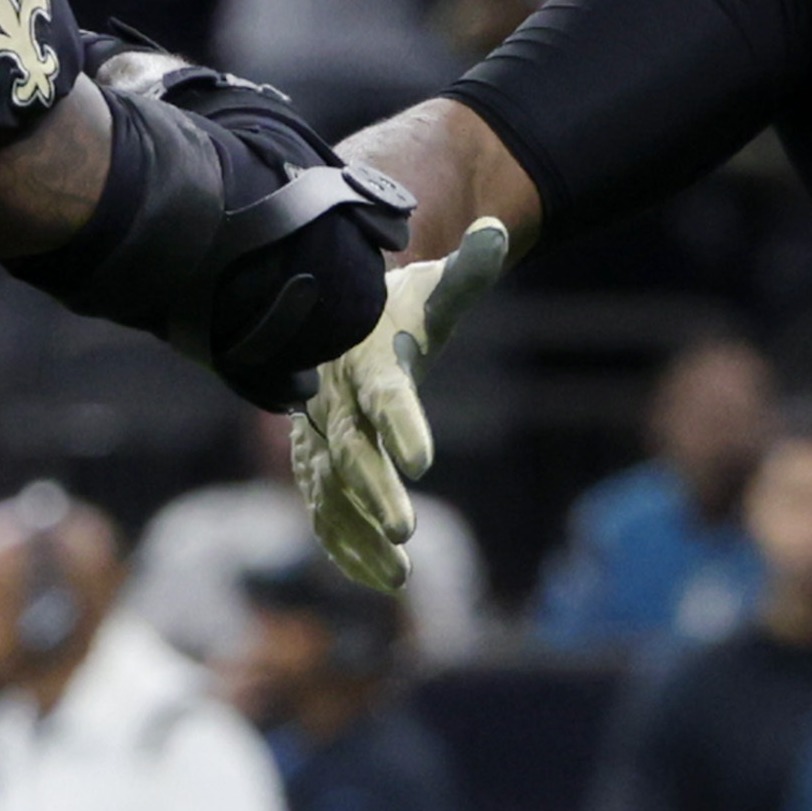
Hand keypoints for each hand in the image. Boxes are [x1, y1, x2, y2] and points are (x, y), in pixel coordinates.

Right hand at [296, 219, 510, 589]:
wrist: (332, 314)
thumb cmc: (394, 306)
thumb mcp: (432, 287)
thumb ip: (466, 271)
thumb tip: (497, 230)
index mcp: (365, 359)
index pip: (384, 393)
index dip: (402, 423)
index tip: (425, 457)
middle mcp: (333, 401)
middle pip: (350, 450)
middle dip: (374, 490)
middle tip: (407, 526)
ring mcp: (318, 438)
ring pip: (331, 492)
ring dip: (361, 535)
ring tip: (401, 575)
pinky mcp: (314, 466)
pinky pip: (323, 512)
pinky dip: (345, 548)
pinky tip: (380, 580)